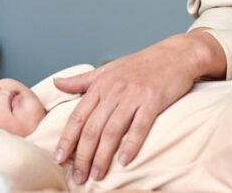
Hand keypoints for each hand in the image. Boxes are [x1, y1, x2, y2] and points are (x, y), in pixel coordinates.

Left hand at [52, 31, 224, 183]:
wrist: (175, 54)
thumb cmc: (140, 64)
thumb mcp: (108, 69)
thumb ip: (82, 81)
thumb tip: (56, 83)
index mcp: (100, 84)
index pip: (78, 116)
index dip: (67, 139)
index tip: (58, 158)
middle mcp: (114, 90)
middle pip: (92, 127)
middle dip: (83, 155)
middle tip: (78, 177)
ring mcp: (134, 95)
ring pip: (112, 130)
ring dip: (103, 156)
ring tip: (97, 175)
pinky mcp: (154, 100)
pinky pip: (140, 126)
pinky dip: (131, 145)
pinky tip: (124, 162)